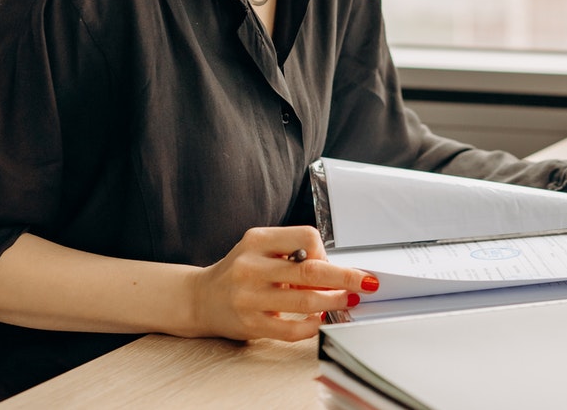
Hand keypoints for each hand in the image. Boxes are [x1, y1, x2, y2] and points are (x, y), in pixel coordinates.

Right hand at [185, 226, 379, 341]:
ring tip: (347, 300)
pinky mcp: (250, 324)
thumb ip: (291, 254)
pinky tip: (320, 320)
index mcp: (256, 240)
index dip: (324, 251)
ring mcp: (249, 297)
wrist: (200, 298)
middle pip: (310, 270)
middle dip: (345, 277)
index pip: (306, 237)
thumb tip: (335, 270)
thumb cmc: (239, 271)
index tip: (328, 262)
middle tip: (367, 282)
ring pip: (305, 301)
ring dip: (334, 301)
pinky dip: (313, 325)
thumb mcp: (259, 249)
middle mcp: (250, 266)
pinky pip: (291, 329)